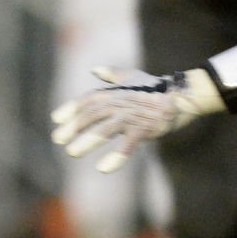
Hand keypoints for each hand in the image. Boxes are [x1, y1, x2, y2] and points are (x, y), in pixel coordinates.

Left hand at [51, 66, 223, 172]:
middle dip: (74, 127)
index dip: (71, 108)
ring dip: (88, 140)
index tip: (56, 119)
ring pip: (106, 129)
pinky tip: (103, 168)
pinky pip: (128, 145)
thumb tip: (94, 69)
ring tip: (72, 152)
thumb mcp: (131, 77)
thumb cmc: (153, 88)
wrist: (180, 97)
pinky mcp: (145, 129)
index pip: (88, 100)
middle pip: (92, 115)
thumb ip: (111, 75)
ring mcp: (132, 117)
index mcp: (115, 93)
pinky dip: (116, 156)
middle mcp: (120, 103)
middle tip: (58, 139)